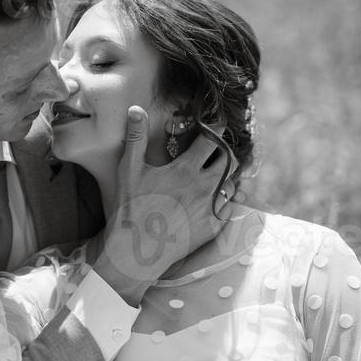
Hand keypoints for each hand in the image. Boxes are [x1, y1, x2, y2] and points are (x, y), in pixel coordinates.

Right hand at [93, 107, 233, 305]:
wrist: (137, 250)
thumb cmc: (130, 208)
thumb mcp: (129, 170)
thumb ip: (136, 137)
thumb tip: (136, 109)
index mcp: (186, 169)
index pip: (212, 140)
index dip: (215, 130)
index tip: (215, 127)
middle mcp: (204, 186)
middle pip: (229, 160)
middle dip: (224, 152)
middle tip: (216, 151)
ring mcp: (210, 208)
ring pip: (231, 184)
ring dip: (225, 177)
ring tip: (215, 175)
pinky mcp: (213, 227)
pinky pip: (228, 208)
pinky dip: (223, 201)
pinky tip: (213, 200)